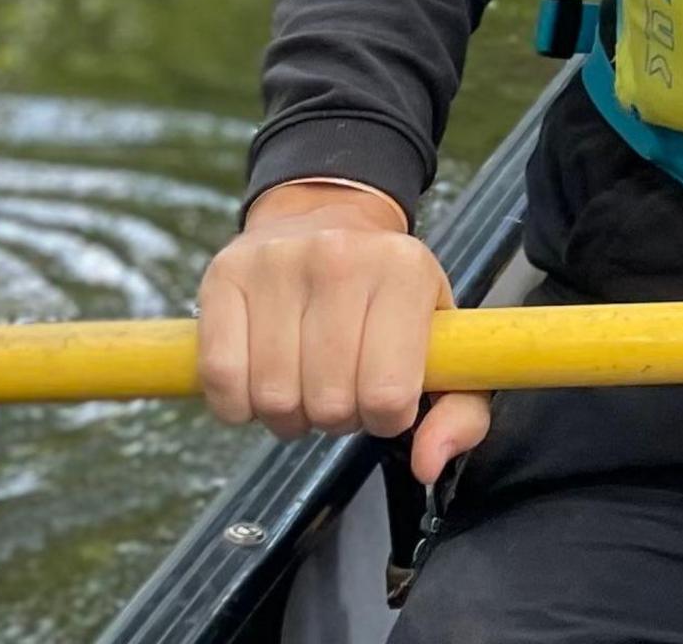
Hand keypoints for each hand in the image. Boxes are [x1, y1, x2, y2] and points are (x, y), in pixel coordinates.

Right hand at [197, 181, 489, 482]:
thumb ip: (460, 412)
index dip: (384, 419)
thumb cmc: (389, 297)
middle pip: (329, 402)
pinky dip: (238, 405)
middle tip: (341, 390)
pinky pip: (221, 377)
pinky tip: (259, 383)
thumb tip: (429, 464)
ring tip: (305, 384)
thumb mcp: (444, 343)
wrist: (329, 219)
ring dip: (289, 415)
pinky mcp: (225, 275)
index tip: (384, 399)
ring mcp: (277, 262)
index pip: (389, 394)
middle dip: (337, 418)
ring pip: (274, 397)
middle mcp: (340, 256)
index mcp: (405, 270)